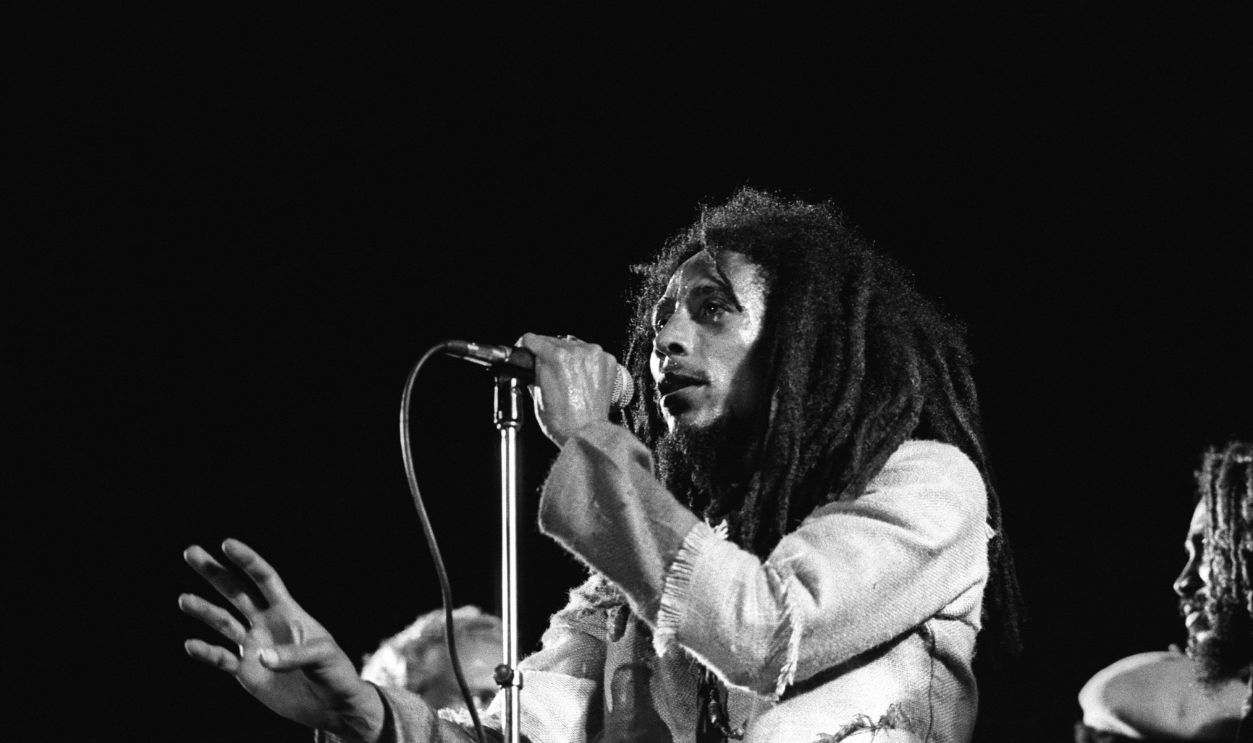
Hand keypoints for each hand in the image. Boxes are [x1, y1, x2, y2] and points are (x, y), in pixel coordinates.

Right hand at [179, 539, 383, 739]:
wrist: (331, 706)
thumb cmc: (336, 674)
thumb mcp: (324, 658)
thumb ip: (294, 655)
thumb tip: (260, 656)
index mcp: (288, 612)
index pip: (265, 579)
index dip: (247, 561)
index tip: (227, 544)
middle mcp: (267, 624)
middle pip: (236, 592)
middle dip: (214, 572)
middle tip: (191, 552)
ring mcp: (254, 646)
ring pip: (223, 622)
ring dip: (204, 610)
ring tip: (184, 599)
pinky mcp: (246, 672)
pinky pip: (221, 659)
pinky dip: (206, 653)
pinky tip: (191, 645)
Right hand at [516, 333, 619, 446]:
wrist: (587, 434)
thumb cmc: (563, 421)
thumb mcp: (537, 394)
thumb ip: (536, 371)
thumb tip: (534, 363)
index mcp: (557, 358)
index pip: (533, 339)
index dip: (527, 346)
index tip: (527, 348)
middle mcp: (578, 352)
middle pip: (554, 341)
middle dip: (548, 354)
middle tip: (547, 369)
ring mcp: (595, 356)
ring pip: (574, 346)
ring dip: (568, 356)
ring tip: (566, 377)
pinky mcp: (607, 361)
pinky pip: (591, 354)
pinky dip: (585, 362)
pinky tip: (581, 378)